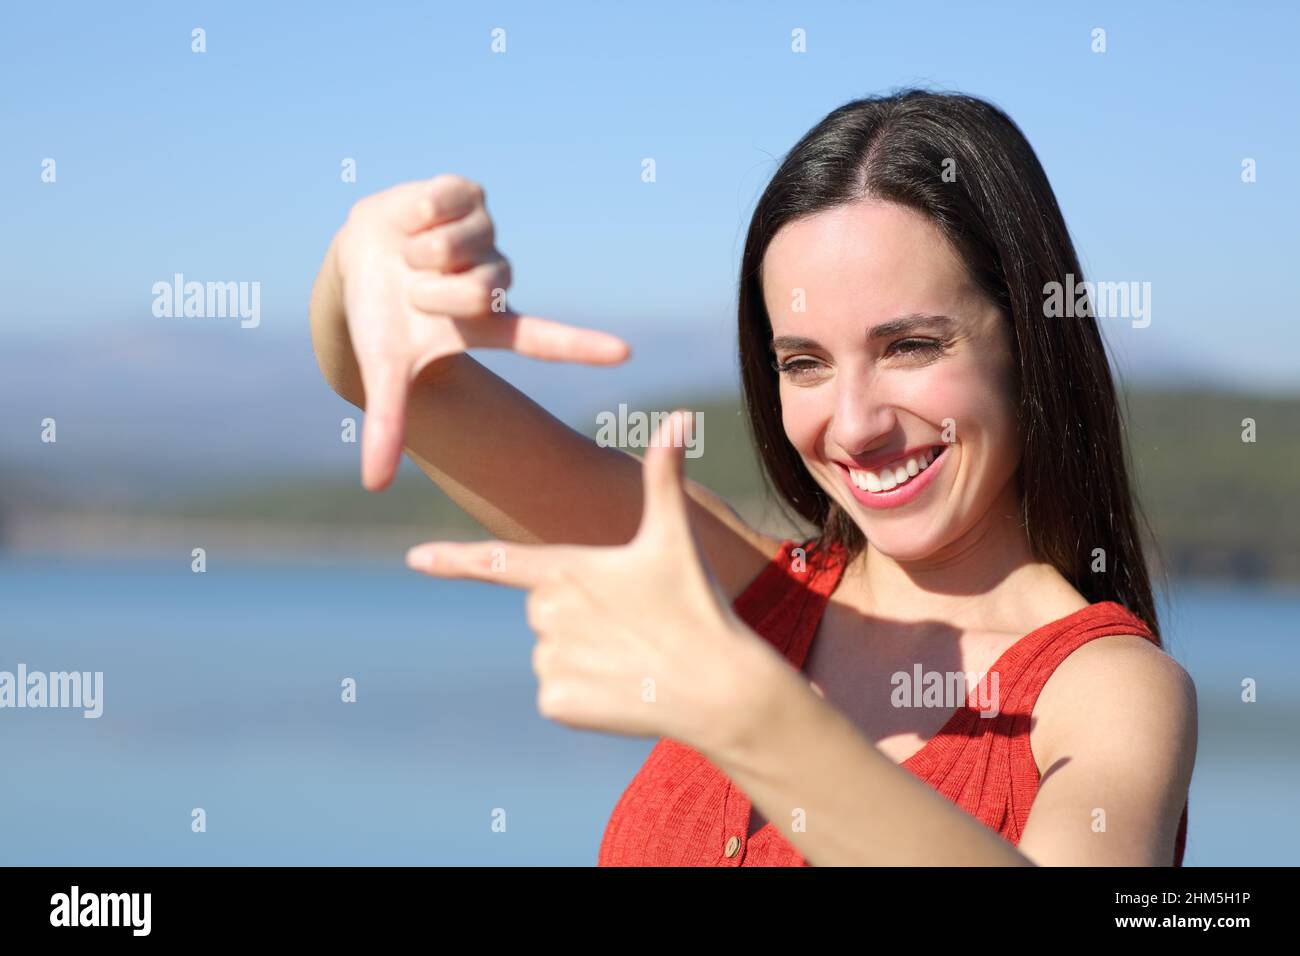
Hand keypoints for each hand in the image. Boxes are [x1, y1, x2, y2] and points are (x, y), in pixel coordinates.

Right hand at [333, 174, 630, 489]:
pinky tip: (413, 218)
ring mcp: (488, 237)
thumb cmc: (381, 320)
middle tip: (414, 290)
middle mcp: (499, 281)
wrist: (358, 258)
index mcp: (490, 323)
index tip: (624, 355)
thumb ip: (387, 425)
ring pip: (464, 245)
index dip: (582, 346)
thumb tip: (372, 488)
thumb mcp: (384, 371)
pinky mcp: (472, 196)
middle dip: (436, 293)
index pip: (546, 339)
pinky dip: (421, 210)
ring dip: (424, 252)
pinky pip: (449, 200)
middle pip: (480, 292)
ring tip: (410, 254)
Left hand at [404, 411, 775, 755]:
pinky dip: (588, 696)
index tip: (414, 559)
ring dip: (588, 657)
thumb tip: (678, 415)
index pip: (498, 560)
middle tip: (634, 624)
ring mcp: (547, 659)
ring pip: (554, 653)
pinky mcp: (556, 702)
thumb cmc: (697, 605)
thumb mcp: (675, 538)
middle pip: (545, 610)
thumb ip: (665, 476)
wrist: (718, 687)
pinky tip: (624, 690)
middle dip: (583, 616)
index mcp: (566, 568)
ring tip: (635, 657)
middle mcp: (545, 612)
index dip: (455, 559)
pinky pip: (560, 693)